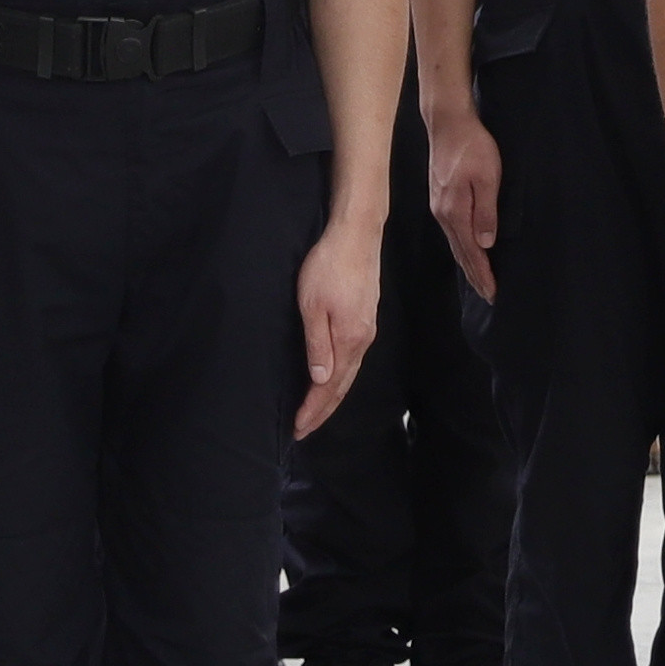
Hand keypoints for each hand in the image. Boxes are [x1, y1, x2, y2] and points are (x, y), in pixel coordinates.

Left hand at [295, 215, 381, 436]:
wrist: (356, 235)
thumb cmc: (328, 267)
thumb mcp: (313, 306)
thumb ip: (318, 345)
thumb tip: (320, 380)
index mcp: (349, 340)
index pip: (329, 387)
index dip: (313, 410)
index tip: (298, 429)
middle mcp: (362, 340)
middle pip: (343, 386)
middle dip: (323, 411)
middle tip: (304, 430)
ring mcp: (367, 330)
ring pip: (349, 374)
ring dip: (332, 397)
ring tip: (316, 412)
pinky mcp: (366, 318)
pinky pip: (353, 359)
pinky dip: (341, 377)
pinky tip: (332, 378)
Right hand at [424, 104, 501, 303]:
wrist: (447, 123)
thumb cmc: (472, 146)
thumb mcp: (488, 177)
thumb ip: (486, 211)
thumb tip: (486, 243)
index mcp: (455, 212)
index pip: (471, 252)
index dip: (482, 274)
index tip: (493, 294)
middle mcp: (443, 214)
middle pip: (460, 253)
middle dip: (474, 276)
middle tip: (488, 296)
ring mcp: (439, 206)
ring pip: (455, 244)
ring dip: (467, 264)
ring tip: (478, 280)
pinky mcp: (440, 198)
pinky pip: (452, 232)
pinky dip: (461, 248)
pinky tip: (466, 250)